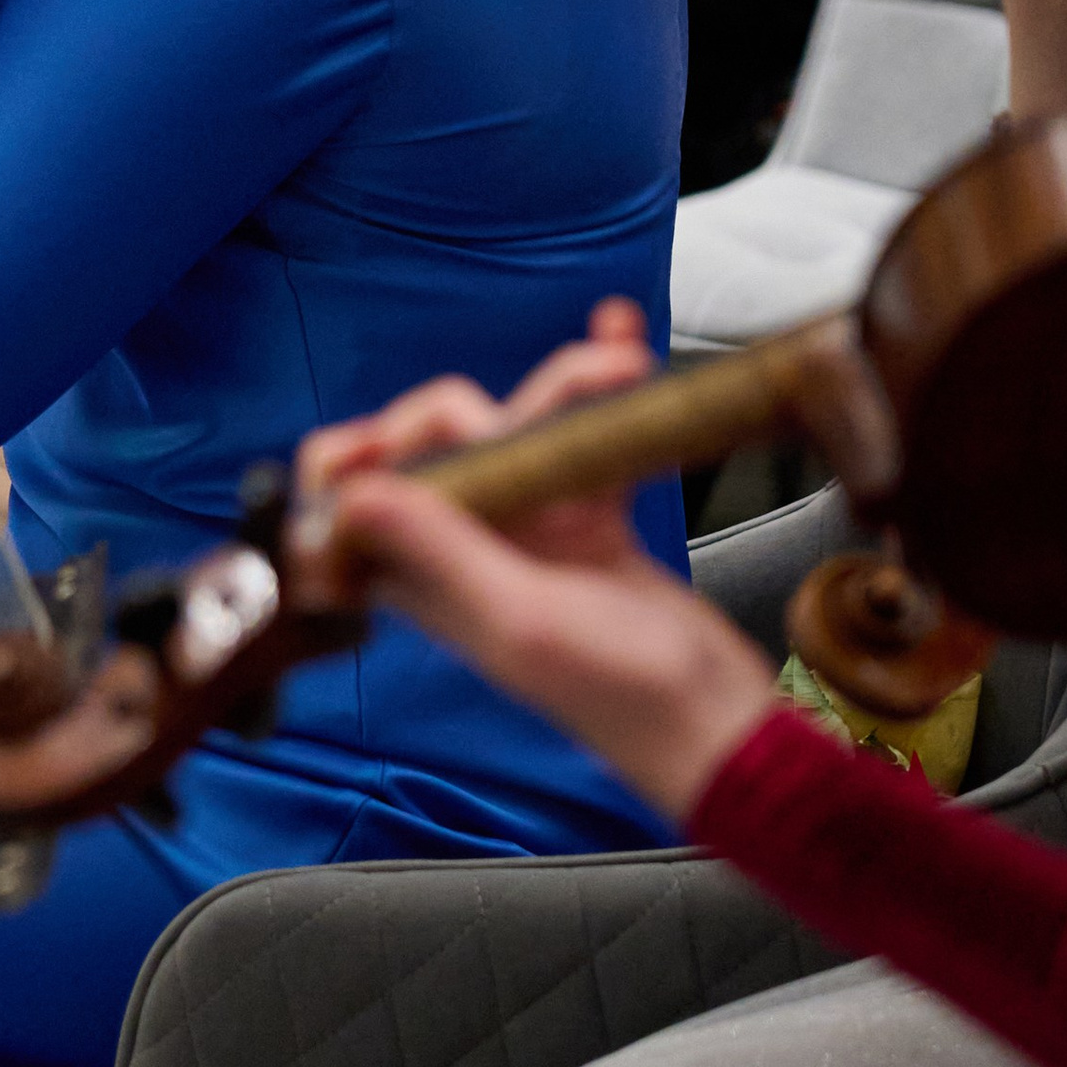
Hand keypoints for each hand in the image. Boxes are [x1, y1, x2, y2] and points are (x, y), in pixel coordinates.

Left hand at [292, 307, 777, 822]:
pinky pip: (577, 436)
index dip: (350, 460)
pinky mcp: (584, 518)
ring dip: (562, 386)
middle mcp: (462, 550)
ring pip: (513, 429)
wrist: (721, 723)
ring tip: (621, 369)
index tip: (394, 437)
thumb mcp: (522, 621)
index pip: (345, 510)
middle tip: (541, 409)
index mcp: (424, 583)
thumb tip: (352, 496)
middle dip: (473, 410)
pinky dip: (598, 392)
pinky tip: (624, 343)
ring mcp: (524, 531)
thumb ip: (441, 554)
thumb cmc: (624, 697)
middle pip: (429, 446)